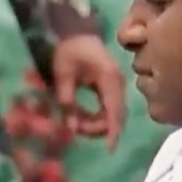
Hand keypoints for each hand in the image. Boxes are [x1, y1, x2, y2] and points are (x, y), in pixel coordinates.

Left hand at [50, 35, 125, 150]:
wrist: (75, 32)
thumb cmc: (68, 50)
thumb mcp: (62, 74)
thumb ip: (67, 100)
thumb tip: (71, 128)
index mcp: (109, 78)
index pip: (115, 111)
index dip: (112, 131)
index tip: (109, 149)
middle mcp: (118, 84)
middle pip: (116, 116)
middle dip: (98, 128)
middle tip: (73, 128)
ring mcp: (117, 85)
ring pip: (113, 114)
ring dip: (96, 124)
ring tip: (73, 122)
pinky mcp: (112, 87)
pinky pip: (109, 108)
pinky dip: (97, 117)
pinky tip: (80, 117)